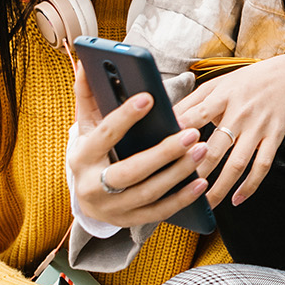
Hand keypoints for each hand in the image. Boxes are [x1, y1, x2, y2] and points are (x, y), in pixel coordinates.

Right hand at [69, 62, 208, 227]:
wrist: (86, 197)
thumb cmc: (94, 151)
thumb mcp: (87, 125)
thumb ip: (88, 95)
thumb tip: (84, 63)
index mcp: (82, 157)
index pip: (104, 135)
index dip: (125, 116)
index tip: (149, 98)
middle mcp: (92, 187)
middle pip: (130, 171)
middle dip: (162, 153)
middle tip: (191, 133)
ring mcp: (112, 208)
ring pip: (148, 192)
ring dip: (178, 172)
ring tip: (202, 149)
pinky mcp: (129, 221)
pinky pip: (159, 212)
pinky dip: (182, 198)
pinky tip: (202, 182)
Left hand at [174, 49, 284, 204]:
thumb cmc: (248, 80)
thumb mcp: (218, 83)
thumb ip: (192, 101)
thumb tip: (165, 120)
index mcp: (222, 95)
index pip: (198, 116)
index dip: (182, 134)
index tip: (164, 153)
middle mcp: (240, 112)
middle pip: (215, 147)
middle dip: (196, 172)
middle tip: (179, 192)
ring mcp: (259, 127)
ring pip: (238, 163)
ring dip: (221, 187)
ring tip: (206, 205)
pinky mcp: (275, 137)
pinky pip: (262, 165)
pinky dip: (250, 185)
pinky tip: (237, 199)